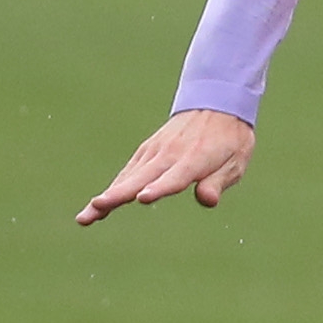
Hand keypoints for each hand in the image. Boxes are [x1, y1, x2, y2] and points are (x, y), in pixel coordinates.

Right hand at [77, 109, 256, 226]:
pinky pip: (128, 172)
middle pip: (142, 177)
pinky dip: (113, 188)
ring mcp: (154, 152)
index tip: (142, 198)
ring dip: (107, 196)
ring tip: (86, 216)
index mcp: (195, 158)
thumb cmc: (230, 140)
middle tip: (97, 206)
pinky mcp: (146, 151)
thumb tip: (207, 200)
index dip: (160, 188)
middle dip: (119, 193)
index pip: (175, 177)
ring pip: (128, 177)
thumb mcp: (236, 161)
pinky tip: (98, 206)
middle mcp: (169, 154)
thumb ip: (219, 181)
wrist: (216, 106)